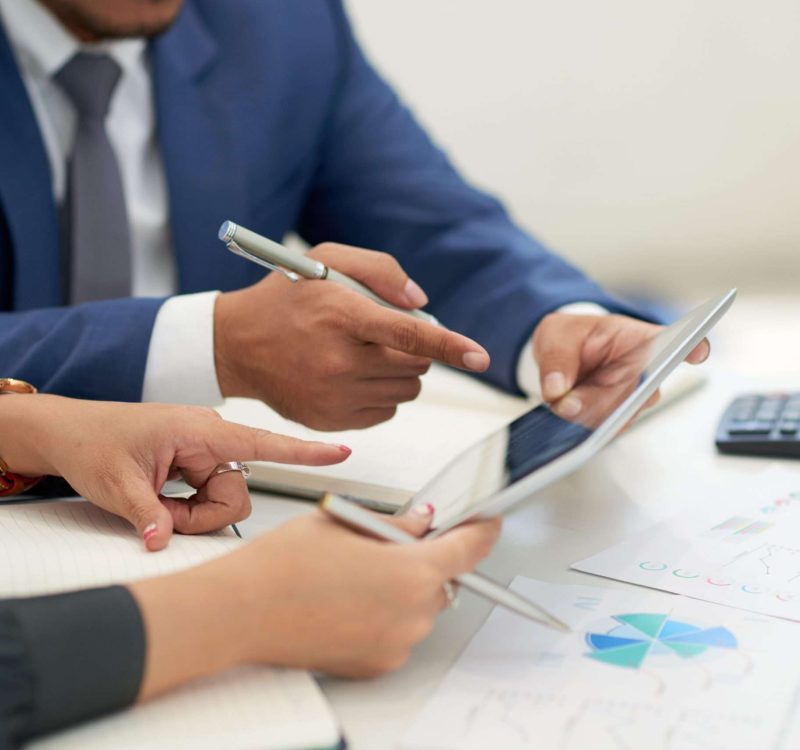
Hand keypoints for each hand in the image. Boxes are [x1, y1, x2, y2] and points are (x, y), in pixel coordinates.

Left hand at [2, 395, 348, 549]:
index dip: (304, 451)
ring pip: (224, 499)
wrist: (70, 432)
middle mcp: (209, 438)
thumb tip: (162, 542)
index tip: (341, 452)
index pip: (261, 442)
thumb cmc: (93, 442)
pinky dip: (187, 509)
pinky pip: (209, 496)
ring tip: (154, 505)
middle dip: (202, 516)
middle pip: (236, 493)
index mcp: (198, 430)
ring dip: (192, 514)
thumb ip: (146, 515)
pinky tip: (161, 500)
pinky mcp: (197, 464)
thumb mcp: (116, 483)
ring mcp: (204, 452)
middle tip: (161, 518)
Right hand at [130, 507, 501, 697]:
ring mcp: (395, 644)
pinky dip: (385, 614)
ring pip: (418, 606)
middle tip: (385, 543)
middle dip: (423, 558)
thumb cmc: (283, 564)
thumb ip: (396, 524)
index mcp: (410, 571)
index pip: (467, 549)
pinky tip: (346, 598)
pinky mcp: (376, 664)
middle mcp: (411, 613)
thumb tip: (422, 523)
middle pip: (441, 579)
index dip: (481, 532)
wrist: (240, 611)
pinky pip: (398, 631)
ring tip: (353, 573)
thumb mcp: (344, 522)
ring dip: (402, 587)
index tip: (487, 524)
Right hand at [214, 243, 490, 429]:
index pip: (409, 334)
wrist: (235, 345)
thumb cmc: (285, 298)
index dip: (450, 345)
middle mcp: (338, 361)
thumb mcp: (327, 260)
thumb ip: (380, 270)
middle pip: (415, 366)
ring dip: (401, 372)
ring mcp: (333, 396)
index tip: (480, 357)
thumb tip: (420, 302)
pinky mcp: (330, 420)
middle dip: (416, 350)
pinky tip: (352, 375)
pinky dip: (382, 393)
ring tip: (364, 353)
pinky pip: (385, 412)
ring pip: (405, 392)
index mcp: (340, 315)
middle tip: (387, 335)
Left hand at [533, 313, 709, 420]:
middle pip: (641, 392)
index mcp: (636, 339)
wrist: (561, 354)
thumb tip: (558, 392)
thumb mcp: (556, 336)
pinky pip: (607, 427)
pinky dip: (583, 423)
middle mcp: (643, 370)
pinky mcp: (617, 416)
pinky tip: (568, 413)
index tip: (698, 351)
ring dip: (588, 413)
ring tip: (563, 402)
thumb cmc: (569, 336)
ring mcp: (633, 396)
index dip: (690, 346)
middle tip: (567, 401)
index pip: (671, 341)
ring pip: (621, 415)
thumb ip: (557, 361)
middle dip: (601, 400)